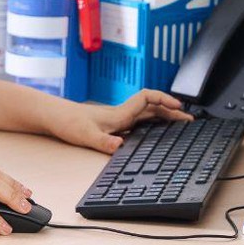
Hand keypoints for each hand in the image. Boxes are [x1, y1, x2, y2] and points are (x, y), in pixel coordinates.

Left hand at [49, 90, 191, 153]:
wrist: (53, 118)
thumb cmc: (68, 123)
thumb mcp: (85, 135)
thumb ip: (103, 141)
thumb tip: (119, 146)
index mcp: (120, 114)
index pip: (147, 99)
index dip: (164, 100)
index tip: (179, 107)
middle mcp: (122, 114)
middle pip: (153, 108)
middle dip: (172, 112)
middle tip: (190, 121)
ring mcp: (118, 119)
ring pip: (148, 115)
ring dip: (164, 118)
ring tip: (180, 126)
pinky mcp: (113, 125)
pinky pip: (139, 123)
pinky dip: (152, 125)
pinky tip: (155, 134)